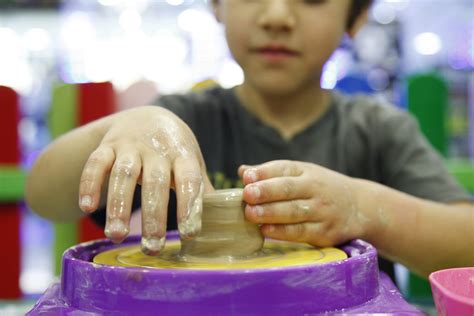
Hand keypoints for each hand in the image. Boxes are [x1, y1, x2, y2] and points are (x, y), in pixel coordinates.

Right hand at [78, 106, 212, 253]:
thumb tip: (223, 218)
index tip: (190, 234)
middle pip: (155, 181)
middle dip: (154, 215)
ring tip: (117, 235)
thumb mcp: (190, 161)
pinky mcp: (107, 146)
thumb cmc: (173, 148)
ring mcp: (130, 145)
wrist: (147, 115)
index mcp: (182, 153)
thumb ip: (201, 187)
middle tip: (153, 247)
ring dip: (119, 205)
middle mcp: (156, 148)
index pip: (189, 180)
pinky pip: (95, 163)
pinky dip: (89, 183)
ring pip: (123, 174)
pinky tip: (87, 207)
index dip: (190, 206)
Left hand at [239, 160, 367, 246]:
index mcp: (306, 171)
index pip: (284, 168)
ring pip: (294, 211)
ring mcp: (321, 211)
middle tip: (247, 195)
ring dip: (271, 213)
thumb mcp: (301, 175)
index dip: (264, 173)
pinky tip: (266, 231)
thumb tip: (243, 171)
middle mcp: (315, 188)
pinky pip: (301, 232)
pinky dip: (283, 232)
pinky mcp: (325, 232)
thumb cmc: (320, 189)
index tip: (246, 177)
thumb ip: (272, 174)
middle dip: (266, 192)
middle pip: (288, 189)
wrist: (359, 206)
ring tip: (251, 214)